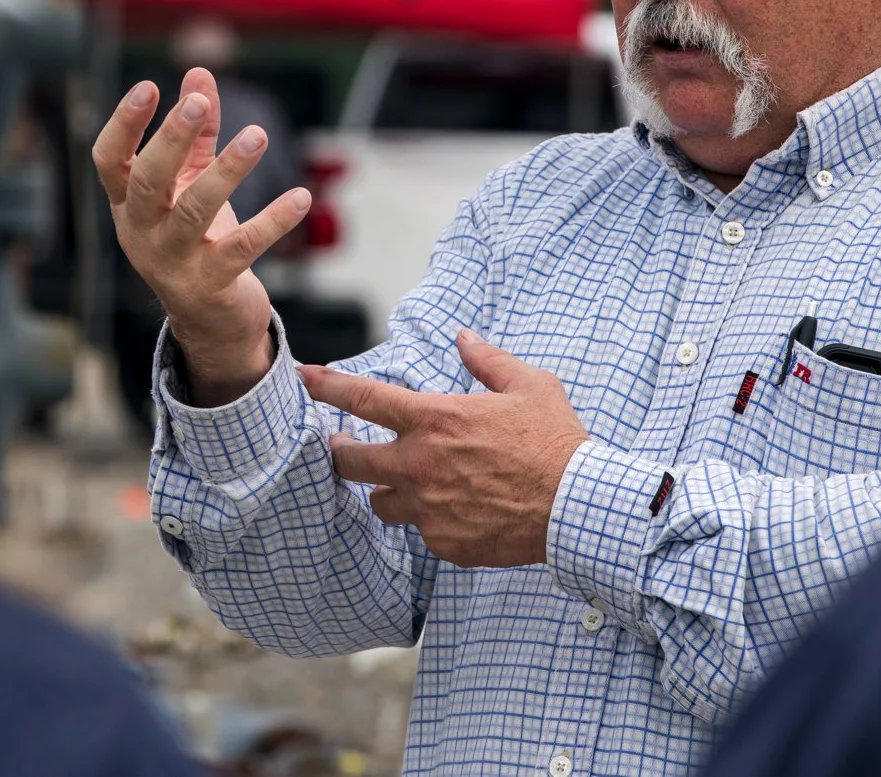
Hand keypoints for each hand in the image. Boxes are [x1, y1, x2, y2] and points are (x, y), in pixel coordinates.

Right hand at [91, 67, 309, 405]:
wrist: (210, 321)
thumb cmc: (195, 239)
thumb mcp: (189, 184)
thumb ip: (196, 131)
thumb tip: (200, 72)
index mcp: (129, 204)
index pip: (109, 160)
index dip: (123, 124)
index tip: (148, 87)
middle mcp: (141, 233)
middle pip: (148, 181)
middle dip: (171, 138)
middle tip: (199, 103)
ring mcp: (172, 263)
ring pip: (194, 212)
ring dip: (227, 171)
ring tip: (257, 135)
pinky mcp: (211, 286)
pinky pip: (242, 249)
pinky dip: (272, 221)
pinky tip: (300, 197)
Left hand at [300, 331, 589, 567]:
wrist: (575, 506)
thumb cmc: (555, 440)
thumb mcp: (528, 385)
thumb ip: (488, 360)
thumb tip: (465, 338)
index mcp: (435, 420)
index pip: (364, 398)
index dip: (327, 386)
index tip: (304, 378)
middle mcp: (420, 465)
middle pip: (350, 461)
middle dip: (341, 451)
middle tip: (343, 446)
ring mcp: (428, 508)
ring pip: (380, 503)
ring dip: (387, 490)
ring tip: (409, 483)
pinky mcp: (443, 542)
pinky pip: (421, 531)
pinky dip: (430, 520)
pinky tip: (456, 510)